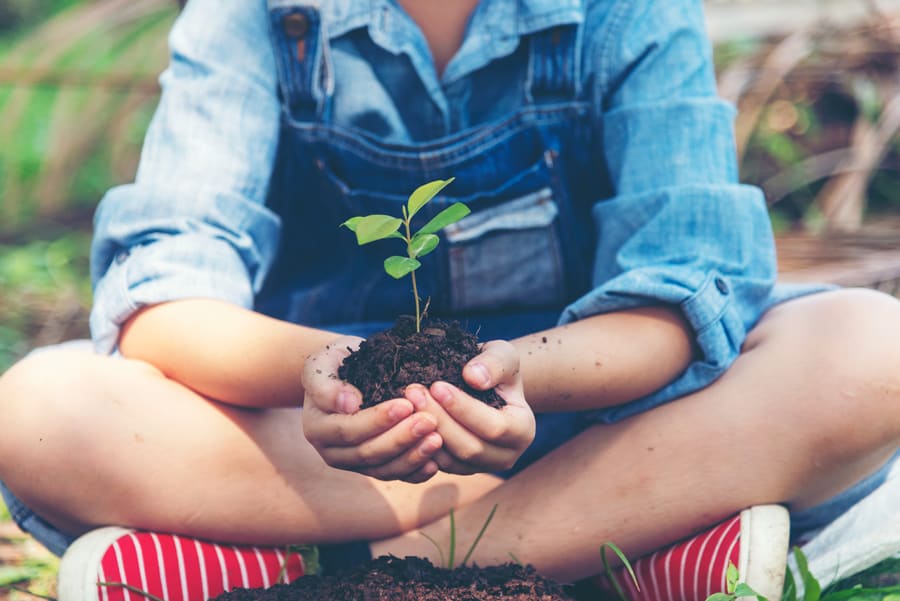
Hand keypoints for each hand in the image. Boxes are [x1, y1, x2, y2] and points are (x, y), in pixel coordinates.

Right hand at [301, 336, 442, 482]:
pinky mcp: (373, 468)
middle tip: (430, 421)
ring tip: (437, 439)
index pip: (348, 430)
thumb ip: (327, 384)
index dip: (377, 420)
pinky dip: (415, 472)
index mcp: (317, 427)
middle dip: (401, 438)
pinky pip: (394, 475)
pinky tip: (435, 463)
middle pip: (368, 453)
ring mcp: (353, 463)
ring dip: (412, 457)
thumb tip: (348, 404)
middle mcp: (332, 451)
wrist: (344, 371)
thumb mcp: (323, 362)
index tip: (406, 405)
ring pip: (383, 469)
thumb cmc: (335, 362)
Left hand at [404, 340, 534, 474]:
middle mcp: (507, 455)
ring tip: (407, 403)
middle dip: (440, 420)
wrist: (485, 382)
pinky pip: (439, 465)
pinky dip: (421, 446)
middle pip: (470, 448)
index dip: (463, 409)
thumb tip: (473, 378)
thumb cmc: (495, 367)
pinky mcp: (461, 468)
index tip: (437, 386)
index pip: (493, 427)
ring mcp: (483, 466)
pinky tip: (406, 422)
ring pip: (451, 460)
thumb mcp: (502, 354)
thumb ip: (494, 363)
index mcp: (523, 429)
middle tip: (413, 392)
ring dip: (425, 434)